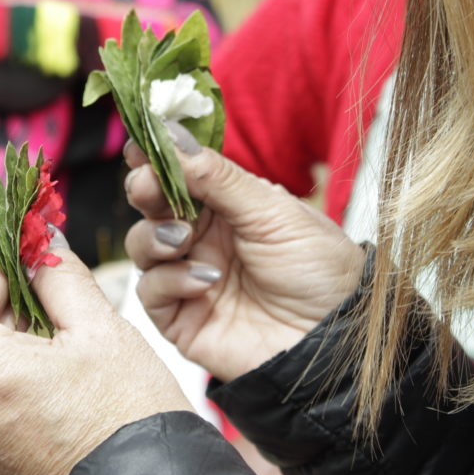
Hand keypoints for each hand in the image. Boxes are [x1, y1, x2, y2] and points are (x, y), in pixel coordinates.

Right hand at [124, 125, 364, 382]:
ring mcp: (189, 277)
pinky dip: (169, 280)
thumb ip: (219, 178)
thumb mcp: (274, 213)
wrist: (335, 340)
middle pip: (151, 205)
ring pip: (142, 245)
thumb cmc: (320, 271)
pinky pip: (150, 291)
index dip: (155, 157)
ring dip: (153, 236)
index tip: (138, 145)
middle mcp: (203, 238)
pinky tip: (205, 281)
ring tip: (184, 240)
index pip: (179, 173)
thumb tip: (172, 134)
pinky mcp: (181, 317)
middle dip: (144, 190)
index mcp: (227, 205)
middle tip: (147, 186)